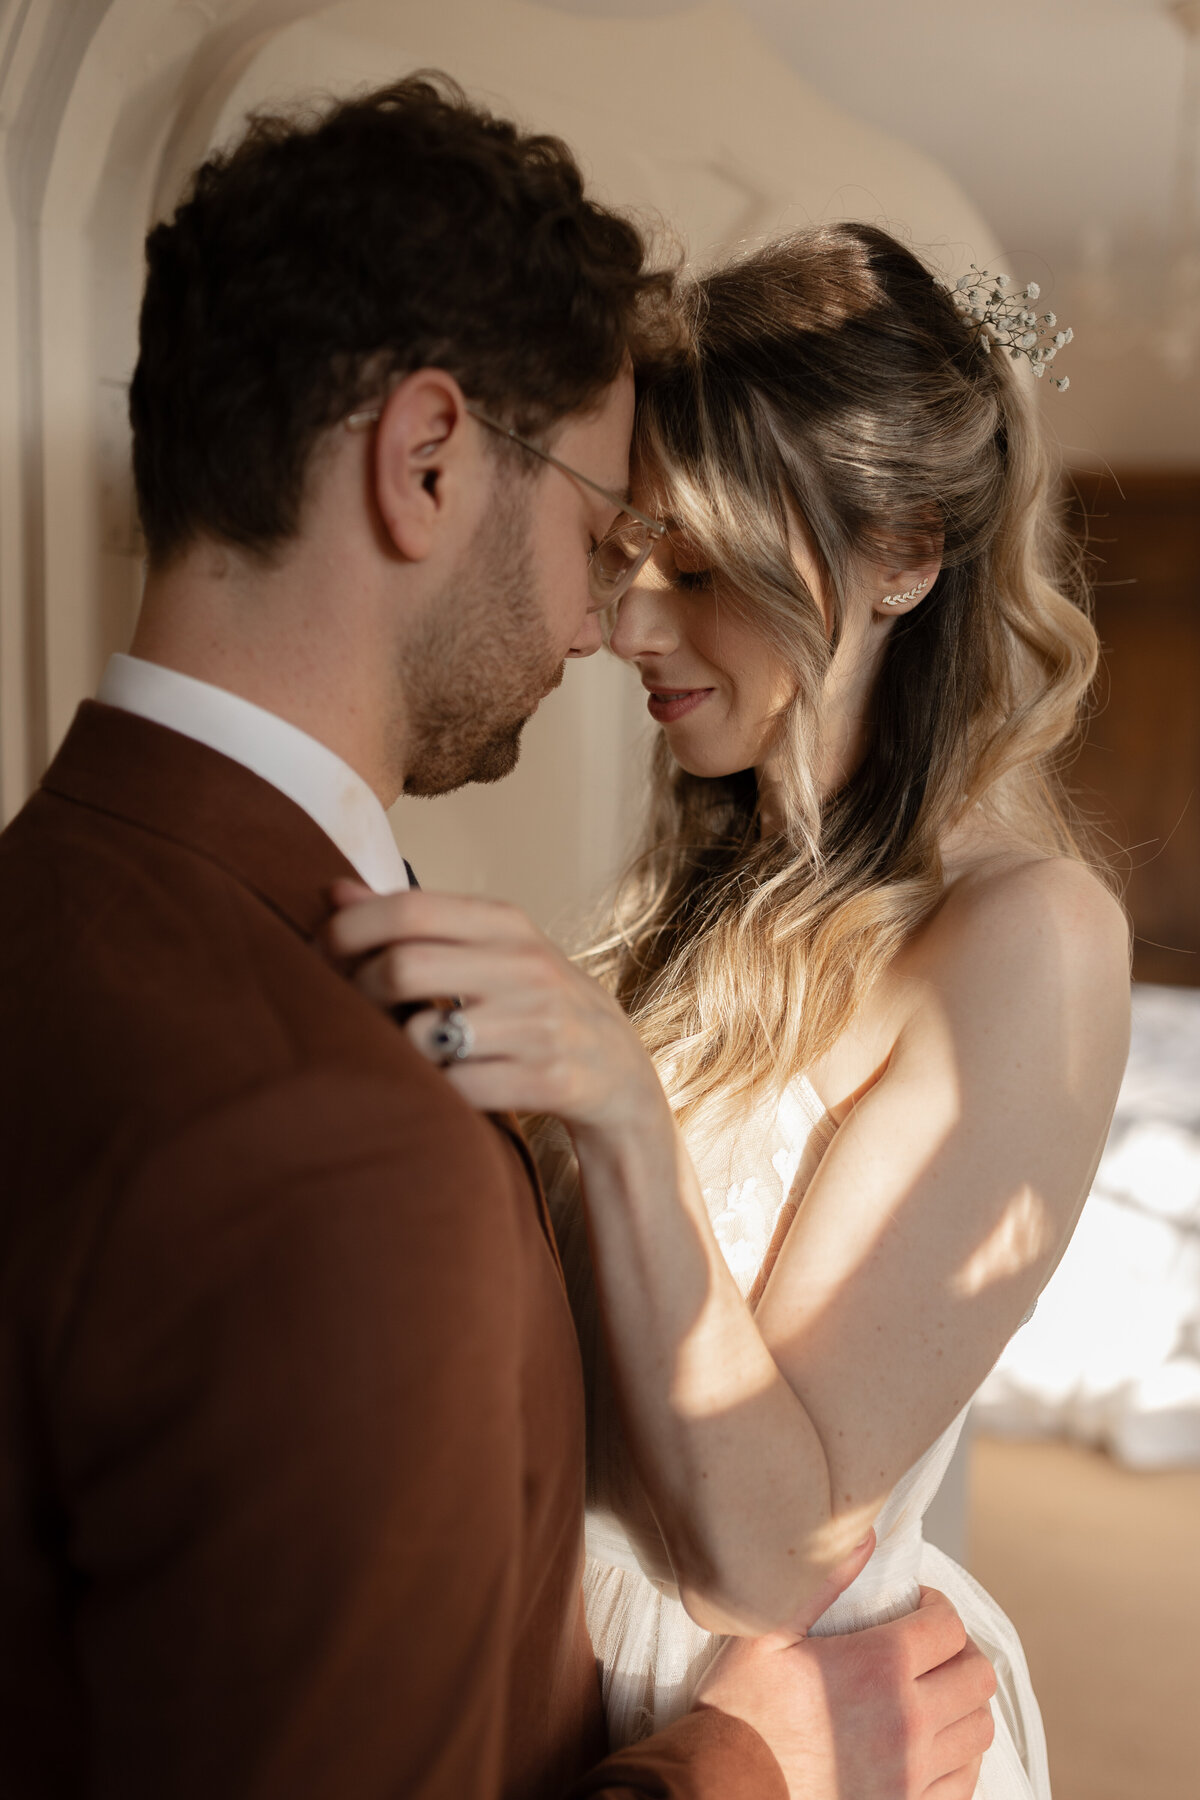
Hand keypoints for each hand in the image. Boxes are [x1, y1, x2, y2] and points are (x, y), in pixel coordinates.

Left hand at [325, 882, 667, 1133]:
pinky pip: (455, 1089)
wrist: (618, 1074)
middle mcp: (527, 967)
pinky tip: (438, 1087)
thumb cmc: (533, 1004)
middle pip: (402, 968)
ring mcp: (539, 1025)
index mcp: (507, 924)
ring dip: (397, 1050)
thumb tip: (333, 891)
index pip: (408, 909)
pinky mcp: (547, 1080)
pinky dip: (433, 1093)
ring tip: (404, 1051)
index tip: (321, 953)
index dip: (348, 930)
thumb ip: (413, 921)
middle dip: (358, 993)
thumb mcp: (489, 949)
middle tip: (350, 1010)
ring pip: (422, 1037)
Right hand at [694, 1579, 995, 1799]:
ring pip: (980, 1728)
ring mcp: (914, 1772)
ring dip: (964, 1702)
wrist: (727, 1792)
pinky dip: (960, 1755)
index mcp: (879, 1667)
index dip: (936, 1606)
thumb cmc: (741, 1713)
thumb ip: (823, 1584)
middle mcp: (909, 1720)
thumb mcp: (767, 1636)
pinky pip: (966, 1779)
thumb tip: (865, 1537)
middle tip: (929, 1647)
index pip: (948, 1626)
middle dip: (958, 1650)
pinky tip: (933, 1742)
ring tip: (933, 1691)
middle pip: (976, 1675)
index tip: (914, 1606)